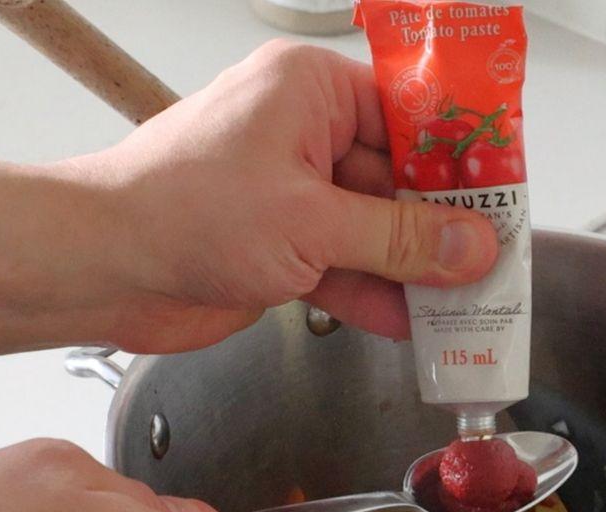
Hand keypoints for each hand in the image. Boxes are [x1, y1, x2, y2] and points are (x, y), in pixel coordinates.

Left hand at [69, 41, 499, 351]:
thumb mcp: (311, 222)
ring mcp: (291, 194)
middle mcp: (303, 136)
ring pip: (375, 229)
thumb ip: (400, 238)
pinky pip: (346, 265)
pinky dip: (375, 294)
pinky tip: (414, 323)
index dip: (460, 157)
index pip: (409, 115)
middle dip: (442, 226)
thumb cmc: (178, 209)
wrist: (102, 269)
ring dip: (414, 269)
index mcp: (309, 93)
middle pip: (398, 179)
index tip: (502, 192)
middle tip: (492, 260)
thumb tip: (471, 244)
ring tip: (467, 302)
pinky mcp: (279, 245)